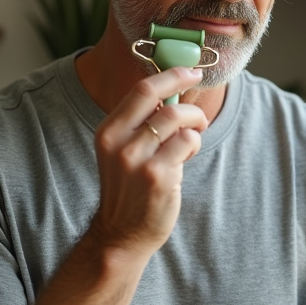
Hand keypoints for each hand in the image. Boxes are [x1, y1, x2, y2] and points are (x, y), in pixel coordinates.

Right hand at [90, 66, 206, 257]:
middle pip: (157, 96)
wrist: (121, 234)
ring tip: (192, 135)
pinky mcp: (158, 176)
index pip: (140, 90)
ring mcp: (137, 159)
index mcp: (108, 131)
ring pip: (177, 118)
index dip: (169, 74)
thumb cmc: (129, 189)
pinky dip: (193, 144)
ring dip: (194, 121)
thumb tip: (174, 92)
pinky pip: (187, 142)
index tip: (189, 71)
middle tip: (197, 86)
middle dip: (183, 83)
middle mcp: (118, 142)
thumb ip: (141, 124)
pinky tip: (186, 158)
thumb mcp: (122, 151)